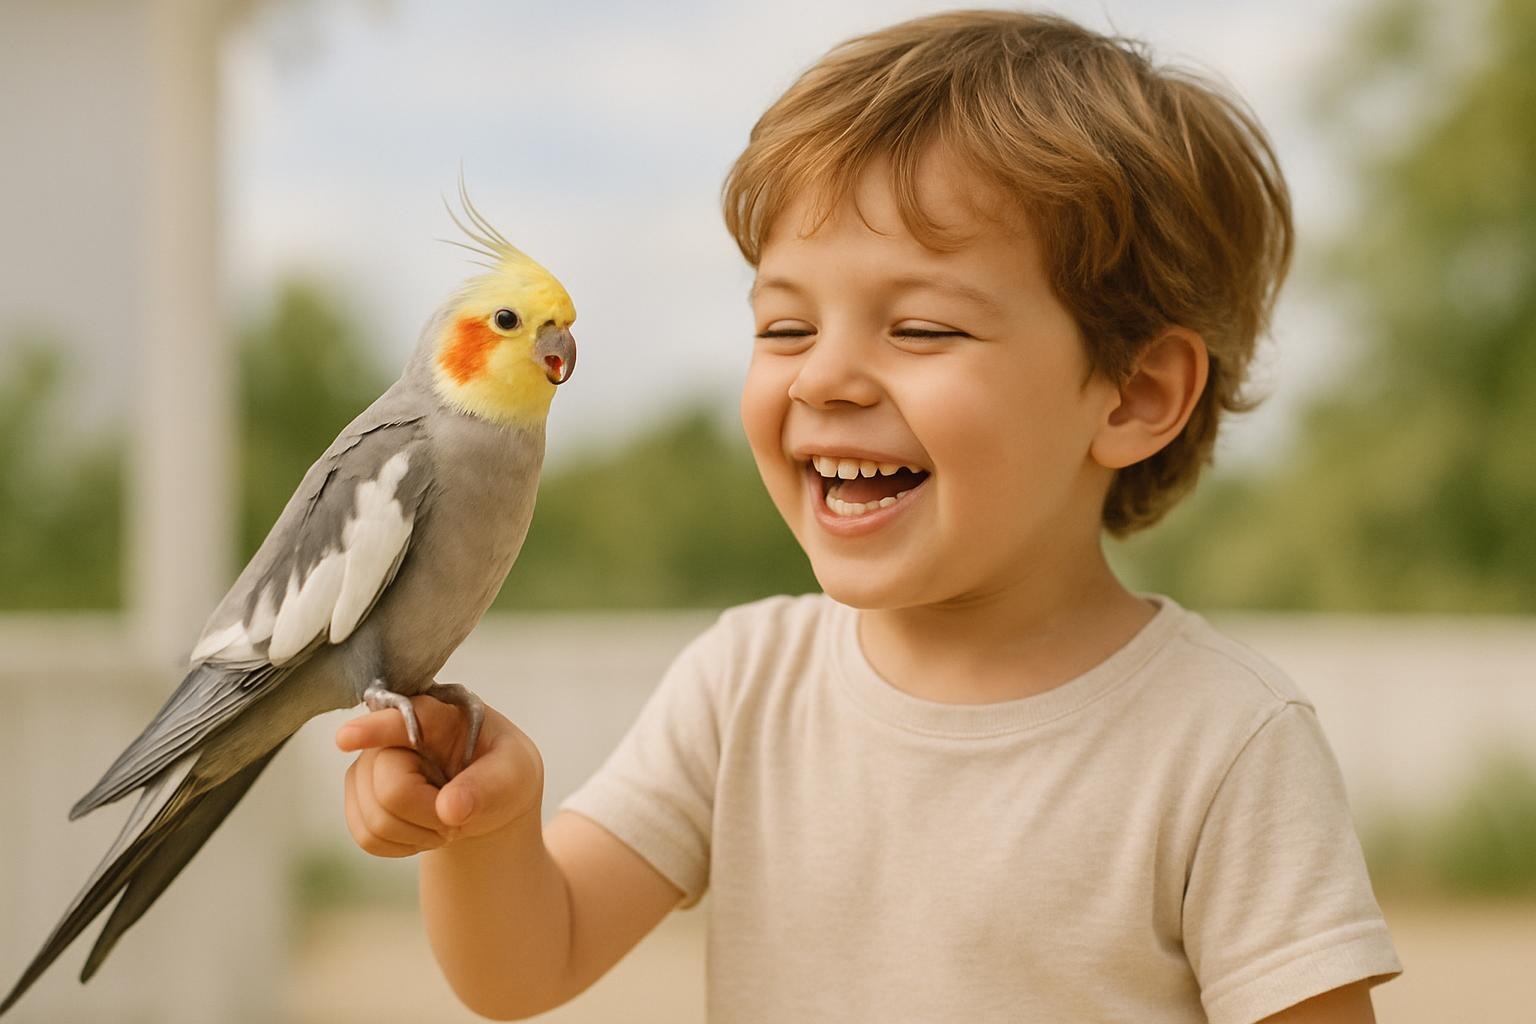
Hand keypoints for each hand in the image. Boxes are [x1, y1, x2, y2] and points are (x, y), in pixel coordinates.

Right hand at [336, 691, 543, 857]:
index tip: (347, 738)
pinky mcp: (358, 797)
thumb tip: (450, 808)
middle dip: (428, 815)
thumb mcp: (514, 774)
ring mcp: (369, 765)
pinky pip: (366, 837)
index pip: (401, 718)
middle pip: (391, 789)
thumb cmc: (503, 773)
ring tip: (444, 820)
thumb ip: (489, 786)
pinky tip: (422, 831)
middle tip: (457, 815)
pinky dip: (400, 846)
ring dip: (418, 834)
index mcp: (437, 715)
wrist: (486, 799)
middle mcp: (392, 735)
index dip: (371, 729)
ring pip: (374, 819)